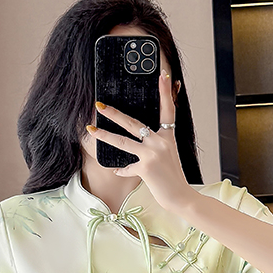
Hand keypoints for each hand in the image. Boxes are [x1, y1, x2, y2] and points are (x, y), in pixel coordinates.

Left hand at [86, 70, 197, 215]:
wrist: (180, 197)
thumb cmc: (172, 177)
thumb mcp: (168, 155)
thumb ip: (153, 146)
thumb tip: (133, 146)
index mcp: (168, 136)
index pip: (168, 109)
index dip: (165, 91)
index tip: (162, 76)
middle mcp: (160, 142)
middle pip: (133, 123)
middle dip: (114, 113)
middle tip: (100, 104)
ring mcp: (152, 154)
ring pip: (123, 142)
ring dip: (105, 135)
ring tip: (92, 129)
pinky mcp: (146, 167)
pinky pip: (127, 167)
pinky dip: (122, 170)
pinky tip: (118, 171)